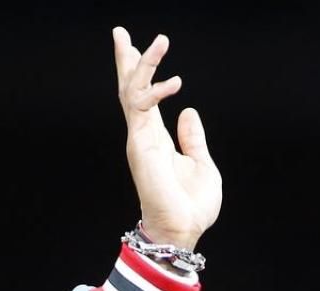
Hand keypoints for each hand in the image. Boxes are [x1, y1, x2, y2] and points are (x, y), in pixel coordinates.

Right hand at [112, 27, 219, 251]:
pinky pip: (143, 107)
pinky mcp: (141, 144)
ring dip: (143, 63)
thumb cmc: (192, 205)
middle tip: (119, 32)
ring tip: (159, 40)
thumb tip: (188, 111)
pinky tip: (175, 81)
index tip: (135, 49)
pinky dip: (156, 90)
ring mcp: (140, 138)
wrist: (184, 229)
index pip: (143, 98)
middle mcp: (144, 134)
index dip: (141, 73)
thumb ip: (192, 137)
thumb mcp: (200, 163)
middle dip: (125, 60)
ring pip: (133, 91)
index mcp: (157, 137)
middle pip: (129, 89)